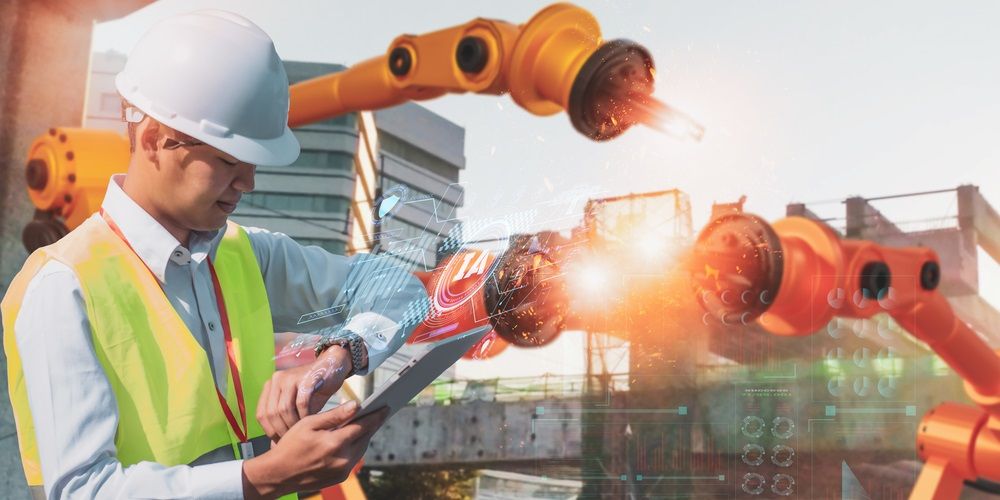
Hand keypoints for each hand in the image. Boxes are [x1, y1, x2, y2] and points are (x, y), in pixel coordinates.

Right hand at [242, 401, 389, 498]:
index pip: (364, 426)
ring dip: (364, 436)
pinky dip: (354, 448)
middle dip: (372, 425)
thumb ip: (334, 415)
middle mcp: (343, 459)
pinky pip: (353, 459)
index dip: (376, 415)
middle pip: (365, 438)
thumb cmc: (291, 445)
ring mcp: (343, 471)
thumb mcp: (309, 424)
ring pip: (361, 449)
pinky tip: (351, 439)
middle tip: (378, 413)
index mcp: (335, 443)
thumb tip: (356, 405)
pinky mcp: (340, 478)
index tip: (386, 407)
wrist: (278, 474)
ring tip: (365, 423)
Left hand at [257, 346, 350, 441]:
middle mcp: (277, 380)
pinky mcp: (306, 379)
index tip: (280, 440)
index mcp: (271, 385)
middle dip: (282, 430)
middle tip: (292, 440)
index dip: (269, 430)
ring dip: (293, 425)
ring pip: (285, 409)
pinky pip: (301, 403)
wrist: (333, 366)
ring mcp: (290, 378)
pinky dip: (305, 416)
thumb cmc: (315, 389)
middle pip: (272, 413)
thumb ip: (286, 419)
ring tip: (301, 433)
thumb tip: (275, 445)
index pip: (261, 414)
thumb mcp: (296, 404)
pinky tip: (311, 422)